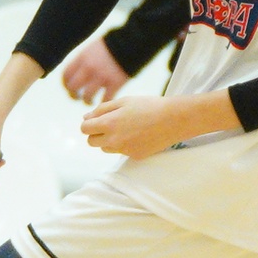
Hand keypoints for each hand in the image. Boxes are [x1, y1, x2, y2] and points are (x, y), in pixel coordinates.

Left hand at [61, 37, 130, 104]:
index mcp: (82, 58)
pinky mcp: (115, 83)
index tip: (69, 88)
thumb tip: (74, 71)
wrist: (131, 42)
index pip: (66, 75)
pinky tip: (103, 101)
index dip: (65, 84)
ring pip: (87, 96)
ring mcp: (102, 76)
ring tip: (90, 102)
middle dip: (73, 95)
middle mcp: (89, 68)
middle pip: (73, 88)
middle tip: (77, 98)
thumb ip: (83, 59)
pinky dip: (103, 102)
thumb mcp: (92, 48)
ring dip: (87, 101)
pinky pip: (105, 99)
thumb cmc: (111, 45)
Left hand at [80, 92, 238, 159]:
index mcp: (108, 123)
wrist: (173, 119)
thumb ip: (102, 110)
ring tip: (125, 129)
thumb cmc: (148, 106)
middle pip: (91, 142)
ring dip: (109, 140)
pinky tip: (137, 135)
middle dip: (96, 134)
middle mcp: (113, 140)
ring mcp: (124, 150)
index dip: (88, 123)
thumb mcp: (124, 101)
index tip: (96, 120)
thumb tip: (86, 118)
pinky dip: (124, 145)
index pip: (85, 129)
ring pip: (105, 149)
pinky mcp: (134, 156)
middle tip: (109, 124)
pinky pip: (121, 152)